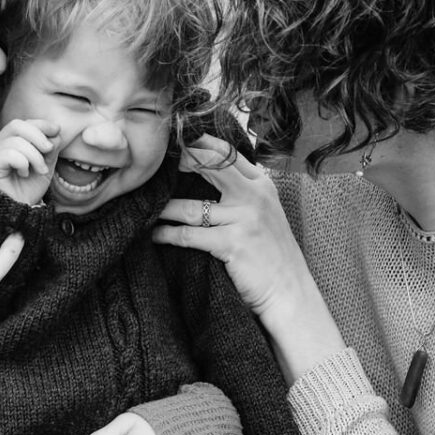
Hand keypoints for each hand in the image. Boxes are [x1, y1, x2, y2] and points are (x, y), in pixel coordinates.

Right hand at [0, 118, 60, 204]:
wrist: (17, 211)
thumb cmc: (27, 189)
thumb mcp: (45, 165)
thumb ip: (50, 148)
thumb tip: (56, 133)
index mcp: (9, 141)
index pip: (24, 123)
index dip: (41, 124)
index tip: (57, 131)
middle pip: (17, 125)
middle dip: (38, 135)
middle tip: (49, 150)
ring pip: (16, 141)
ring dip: (35, 155)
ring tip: (40, 170)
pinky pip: (9, 154)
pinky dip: (23, 163)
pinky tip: (24, 174)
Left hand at [152, 134, 301, 317]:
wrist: (289, 292)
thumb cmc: (272, 255)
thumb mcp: (265, 213)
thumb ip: (243, 192)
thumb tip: (207, 172)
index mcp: (262, 185)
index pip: (227, 153)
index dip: (198, 143)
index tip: (175, 142)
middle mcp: (254, 196)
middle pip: (209, 166)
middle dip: (178, 161)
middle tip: (153, 165)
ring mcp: (244, 219)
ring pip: (191, 206)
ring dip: (163, 208)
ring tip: (145, 207)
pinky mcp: (232, 243)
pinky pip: (188, 235)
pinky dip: (167, 235)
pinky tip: (154, 235)